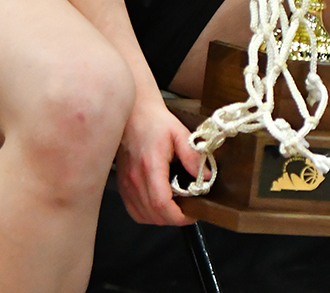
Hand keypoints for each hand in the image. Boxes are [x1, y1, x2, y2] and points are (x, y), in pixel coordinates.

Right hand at [114, 96, 205, 226]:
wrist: (134, 112)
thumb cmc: (155, 121)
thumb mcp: (179, 134)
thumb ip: (193, 157)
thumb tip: (206, 177)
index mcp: (151, 166)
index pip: (162, 204)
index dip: (180, 216)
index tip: (193, 213)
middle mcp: (135, 178)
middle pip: (155, 215)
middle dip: (175, 219)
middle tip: (188, 209)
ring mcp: (126, 183)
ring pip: (144, 216)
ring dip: (161, 218)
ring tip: (175, 207)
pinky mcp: (122, 184)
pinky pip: (134, 210)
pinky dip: (148, 214)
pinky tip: (158, 205)